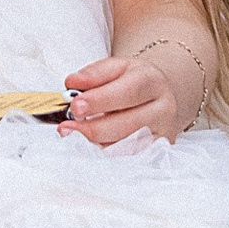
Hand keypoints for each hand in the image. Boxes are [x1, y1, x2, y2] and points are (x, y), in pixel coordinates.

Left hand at [61, 38, 204, 146]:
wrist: (162, 96)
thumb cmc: (134, 82)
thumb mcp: (117, 68)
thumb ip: (93, 73)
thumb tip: (72, 83)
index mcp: (152, 81)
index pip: (128, 92)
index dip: (101, 100)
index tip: (75, 106)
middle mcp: (162, 109)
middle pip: (127, 124)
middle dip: (93, 128)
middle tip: (66, 127)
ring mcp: (162, 134)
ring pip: (127, 147)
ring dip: (96, 145)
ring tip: (73, 138)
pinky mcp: (157, 153)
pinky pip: (129, 159)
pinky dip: (106, 156)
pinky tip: (90, 150)